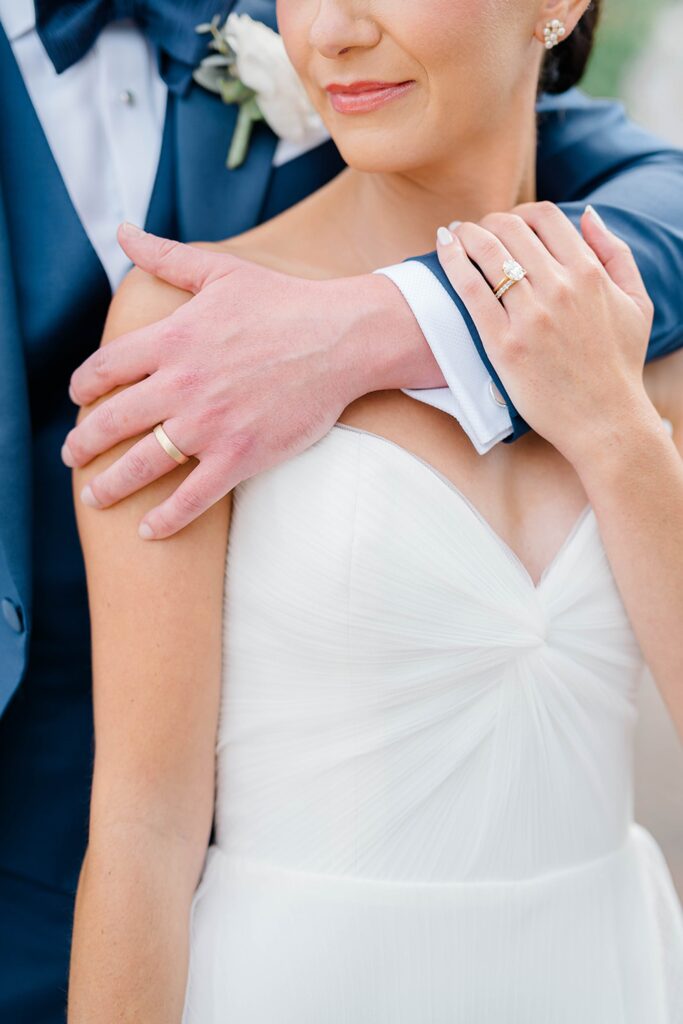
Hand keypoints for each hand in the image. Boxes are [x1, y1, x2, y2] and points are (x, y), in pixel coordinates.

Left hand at [64, 226, 441, 538]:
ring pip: (142, 465)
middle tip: (72, 456)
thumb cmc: (283, 302)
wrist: (341, 338)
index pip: (105, 369)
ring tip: (94, 498)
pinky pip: (191, 497)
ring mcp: (209, 425)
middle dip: (83, 444)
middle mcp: (182, 385)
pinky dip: (166, 519)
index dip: (83, 387)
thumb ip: (166, 256)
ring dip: (109, 486)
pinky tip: (149, 530)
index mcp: (172, 339)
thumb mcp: (220, 271)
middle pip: (111, 422)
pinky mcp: (239, 456)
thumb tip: (123, 230)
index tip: (79, 400)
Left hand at [436, 202, 655, 467]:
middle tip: (475, 231)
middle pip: (510, 229)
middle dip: (488, 222)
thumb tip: (587, 213)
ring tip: (453, 234)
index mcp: (590, 274)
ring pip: (487, 251)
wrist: (604, 421)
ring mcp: (530, 316)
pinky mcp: (503, 344)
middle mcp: (559, 288)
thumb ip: (616, 253)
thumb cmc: (619, 365)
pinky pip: (470, 288)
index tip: (507, 224)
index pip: (545, 218)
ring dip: (464, 234)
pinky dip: (452, 261)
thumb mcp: (637, 302)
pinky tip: (442, 248)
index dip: (520, 213)